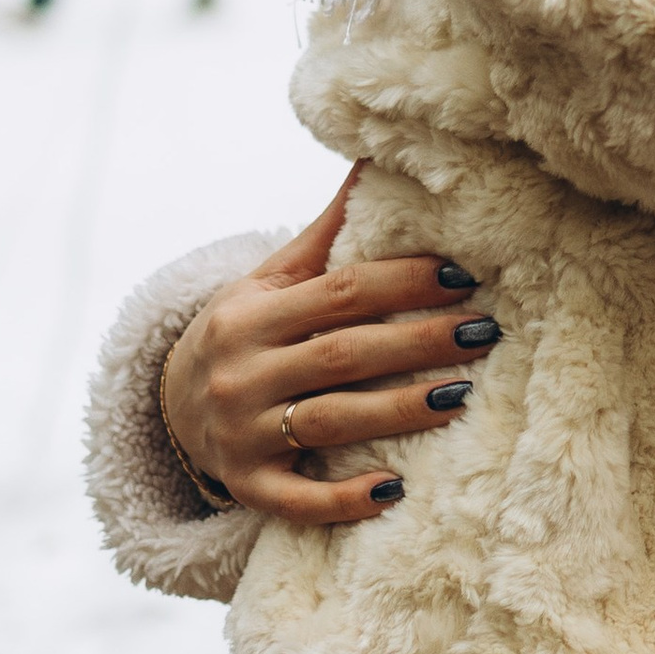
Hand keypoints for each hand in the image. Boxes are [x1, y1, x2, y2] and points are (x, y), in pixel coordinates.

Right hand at [158, 177, 503, 527]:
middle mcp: (243, 372)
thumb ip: (326, 233)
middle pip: (345, 355)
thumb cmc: (245, 332)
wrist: (168, 405)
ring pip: (331, 421)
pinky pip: (299, 499)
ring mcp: (243, 433)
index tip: (465, 278)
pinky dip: (344, 498)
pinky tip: (394, 491)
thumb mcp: (270, 281)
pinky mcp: (249, 486)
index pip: (340, 293)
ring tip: (461, 397)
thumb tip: (374, 153)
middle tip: (485, 333)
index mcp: (253, 315)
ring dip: (399, 412)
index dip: (405, 283)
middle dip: (419, 343)